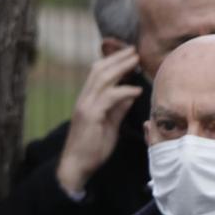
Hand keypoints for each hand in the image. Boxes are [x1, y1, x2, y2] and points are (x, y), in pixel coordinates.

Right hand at [58, 49, 143, 195]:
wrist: (77, 165)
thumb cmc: (94, 146)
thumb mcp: (110, 123)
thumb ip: (118, 108)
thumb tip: (131, 94)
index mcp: (88, 99)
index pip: (98, 72)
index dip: (113, 61)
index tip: (130, 54)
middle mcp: (84, 98)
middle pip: (99, 70)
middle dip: (117, 58)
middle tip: (135, 50)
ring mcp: (86, 106)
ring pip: (101, 79)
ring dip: (120, 68)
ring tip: (137, 62)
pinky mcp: (90, 116)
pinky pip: (108, 99)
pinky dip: (123, 92)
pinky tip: (137, 90)